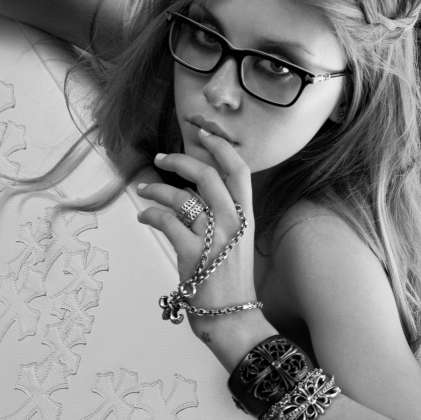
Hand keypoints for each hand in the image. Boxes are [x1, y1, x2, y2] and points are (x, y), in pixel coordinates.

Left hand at [136, 129, 257, 334]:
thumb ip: (221, 215)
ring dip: (156, 190)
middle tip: (160, 158)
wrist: (233, 319)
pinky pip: (166, 222)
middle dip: (180, 161)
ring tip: (143, 191)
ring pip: (182, 197)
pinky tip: (144, 217)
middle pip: (207, 175)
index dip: (220, 147)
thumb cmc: (230, 280)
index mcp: (246, 216)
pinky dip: (150, 215)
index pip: (239, 170)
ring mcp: (214, 237)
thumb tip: (192, 192)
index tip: (203, 133)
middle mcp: (233, 221)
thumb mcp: (235, 241)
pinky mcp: (193, 254)